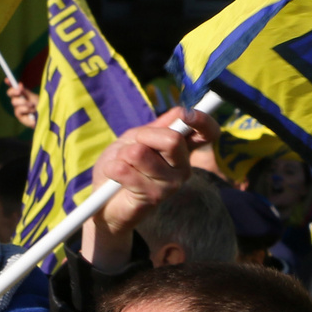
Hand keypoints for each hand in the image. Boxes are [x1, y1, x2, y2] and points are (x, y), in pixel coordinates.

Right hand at [6, 79, 37, 128]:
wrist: (46, 117)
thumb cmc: (41, 106)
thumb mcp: (33, 96)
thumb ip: (25, 92)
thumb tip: (19, 84)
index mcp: (22, 94)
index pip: (13, 88)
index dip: (9, 83)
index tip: (7, 79)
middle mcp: (18, 101)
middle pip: (10, 93)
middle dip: (14, 90)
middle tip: (19, 90)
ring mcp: (18, 109)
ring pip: (14, 101)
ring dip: (23, 102)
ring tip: (32, 105)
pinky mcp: (20, 117)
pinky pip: (18, 110)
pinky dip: (25, 109)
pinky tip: (31, 111)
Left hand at [84, 106, 216, 267]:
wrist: (104, 199)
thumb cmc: (121, 164)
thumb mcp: (137, 138)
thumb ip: (159, 126)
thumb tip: (183, 112)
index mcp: (183, 149)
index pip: (207, 133)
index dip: (203, 121)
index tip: (186, 115)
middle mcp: (182, 167)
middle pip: (172, 140)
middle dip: (143, 136)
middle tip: (132, 148)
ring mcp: (170, 184)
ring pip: (141, 153)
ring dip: (123, 155)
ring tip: (123, 166)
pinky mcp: (153, 197)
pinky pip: (124, 169)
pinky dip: (113, 168)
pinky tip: (115, 177)